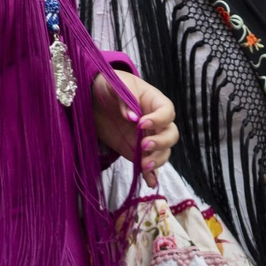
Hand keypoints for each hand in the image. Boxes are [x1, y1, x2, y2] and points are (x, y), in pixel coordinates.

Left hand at [93, 70, 177, 187]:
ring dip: (157, 160)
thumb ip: (124, 97)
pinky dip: (151, 175)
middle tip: (143, 146)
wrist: (94, 99)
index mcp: (155, 102)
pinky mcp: (137, 152)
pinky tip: (149, 182)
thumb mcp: (116, 83)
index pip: (167, 112)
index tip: (141, 123)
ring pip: (164, 152)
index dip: (159, 119)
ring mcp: (148, 138)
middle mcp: (156, 122)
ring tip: (144, 166)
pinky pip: (149, 165)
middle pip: (171, 135)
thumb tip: (133, 116)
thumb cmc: (109, 85)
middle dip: (161, 143)